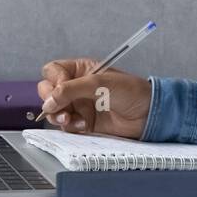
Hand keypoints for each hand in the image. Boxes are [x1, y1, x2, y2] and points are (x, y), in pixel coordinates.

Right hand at [36, 58, 151, 139]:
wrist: (148, 114)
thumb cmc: (131, 91)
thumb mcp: (99, 83)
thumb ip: (71, 90)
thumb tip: (49, 101)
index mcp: (81, 70)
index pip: (53, 71)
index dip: (53, 80)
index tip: (60, 88)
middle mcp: (76, 87)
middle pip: (48, 92)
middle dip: (50, 101)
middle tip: (59, 108)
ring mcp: (79, 106)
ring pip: (54, 110)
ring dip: (58, 115)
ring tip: (69, 119)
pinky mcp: (84, 123)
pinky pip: (66, 125)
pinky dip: (70, 126)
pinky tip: (83, 125)